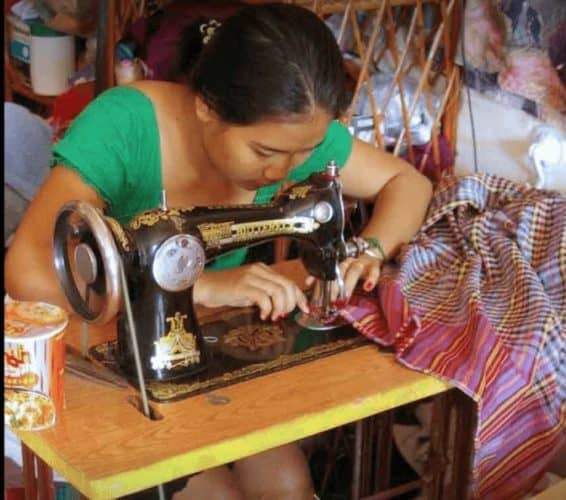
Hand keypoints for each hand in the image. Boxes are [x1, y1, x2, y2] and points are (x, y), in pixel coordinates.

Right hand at [194, 263, 309, 320]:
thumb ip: (265, 295)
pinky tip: (262, 315)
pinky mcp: (242, 286)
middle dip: (290, 303)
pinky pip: (264, 297)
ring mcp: (251, 277)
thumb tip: (281, 306)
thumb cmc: (224, 290)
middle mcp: (259, 270)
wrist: (203, 286)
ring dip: (279, 307)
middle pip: (287, 285)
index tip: (304, 308)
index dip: (299, 296)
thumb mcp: (249, 291)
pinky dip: (267, 309)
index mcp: (263, 270)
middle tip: (283, 315)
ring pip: (278, 291)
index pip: (288, 281)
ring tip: (273, 316)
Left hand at [305, 254, 382, 301]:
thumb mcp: (337, 269)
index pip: (326, 275)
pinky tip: (367, 287)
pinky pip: (374, 271)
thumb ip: (323, 276)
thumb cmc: (351, 264)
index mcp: (337, 262)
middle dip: (333, 289)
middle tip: (329, 304)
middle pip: (338, 273)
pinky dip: (371, 278)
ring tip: (343, 300)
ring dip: (348, 286)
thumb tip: (307, 283)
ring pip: (354, 271)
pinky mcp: (375, 264)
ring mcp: (362, 262)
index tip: (315, 302)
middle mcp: (348, 260)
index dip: (319, 288)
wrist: (371, 250)